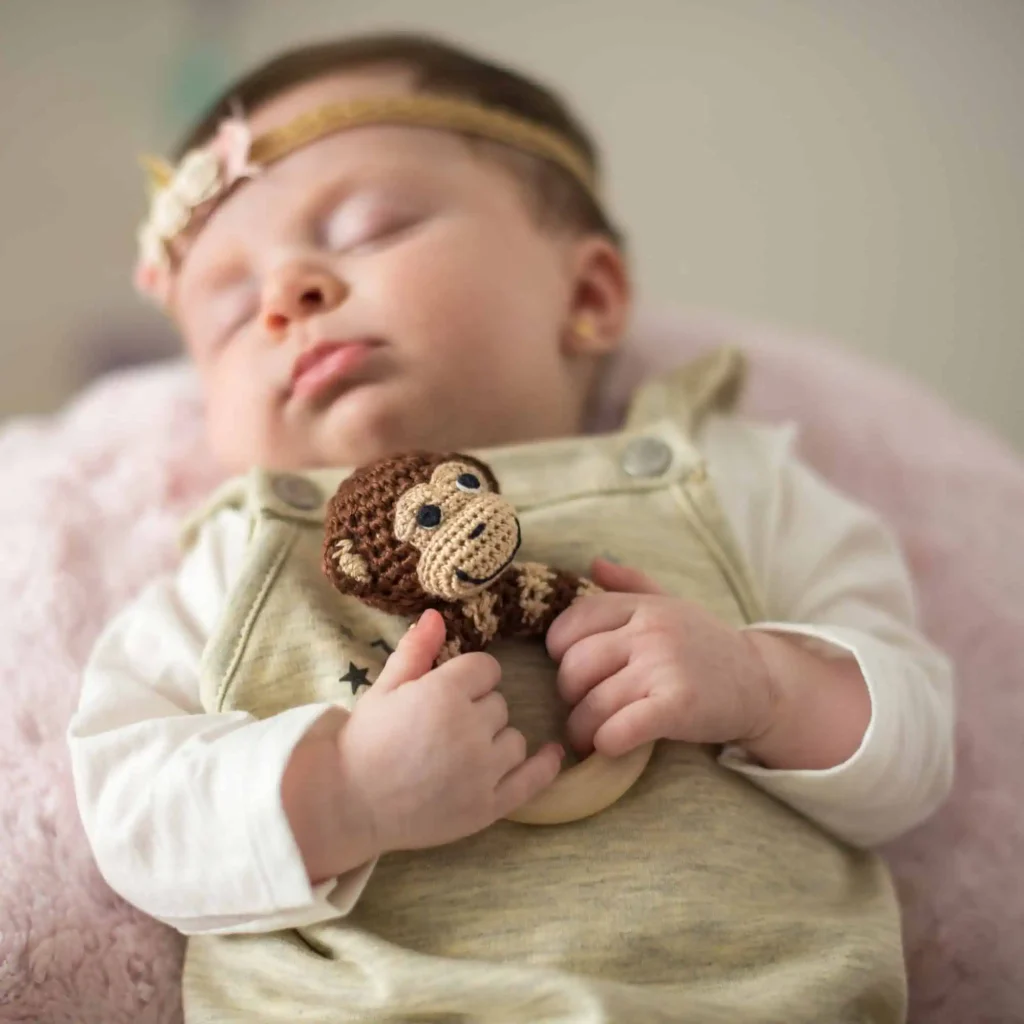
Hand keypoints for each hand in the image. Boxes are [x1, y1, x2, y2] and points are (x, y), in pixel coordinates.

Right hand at [339, 609, 562, 855]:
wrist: (348, 804)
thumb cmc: (364, 741)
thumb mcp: (384, 688)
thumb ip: (416, 651)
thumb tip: (436, 615)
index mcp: (445, 693)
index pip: (486, 669)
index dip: (469, 678)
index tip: (450, 692)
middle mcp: (471, 729)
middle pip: (499, 704)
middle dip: (477, 711)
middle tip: (442, 730)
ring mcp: (484, 771)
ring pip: (515, 739)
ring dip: (497, 741)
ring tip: (462, 754)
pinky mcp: (489, 807)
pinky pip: (533, 780)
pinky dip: (546, 766)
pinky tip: (551, 753)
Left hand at [546, 559, 776, 757]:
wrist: (762, 683)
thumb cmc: (707, 646)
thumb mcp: (671, 604)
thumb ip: (630, 584)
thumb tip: (594, 562)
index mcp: (641, 606)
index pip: (571, 623)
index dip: (560, 651)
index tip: (575, 670)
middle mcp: (650, 631)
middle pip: (574, 667)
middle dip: (569, 696)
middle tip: (583, 709)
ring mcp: (664, 666)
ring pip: (592, 704)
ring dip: (582, 730)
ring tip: (590, 737)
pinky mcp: (679, 706)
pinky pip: (620, 729)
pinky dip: (606, 743)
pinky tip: (611, 746)